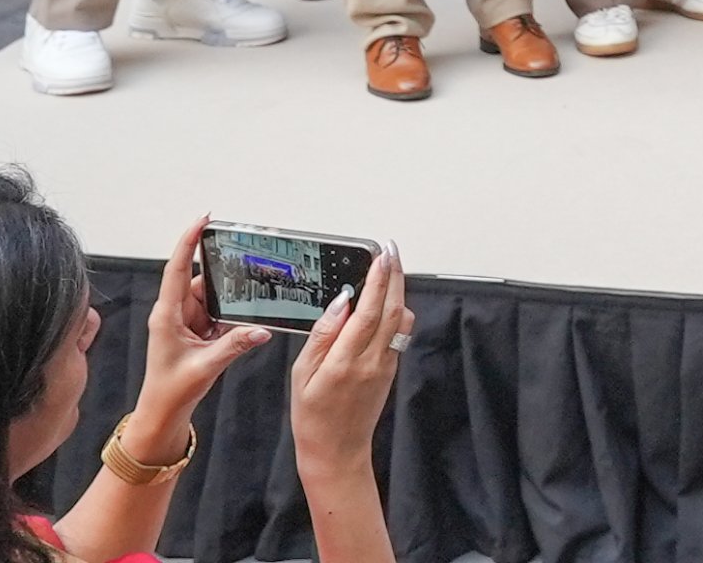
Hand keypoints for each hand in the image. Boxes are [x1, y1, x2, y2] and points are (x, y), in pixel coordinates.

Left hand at [128, 216, 271, 452]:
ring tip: (246, 294)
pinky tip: (241, 318)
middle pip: (201, 280)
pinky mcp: (196, 332)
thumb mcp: (205, 366)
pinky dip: (230, 313)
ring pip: (212, 297)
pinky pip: (217, 313)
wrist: (162, 415)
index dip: (189, 242)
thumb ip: (235, 345)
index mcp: (167, 316)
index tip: (203, 220)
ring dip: (228, 297)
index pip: (177, 269)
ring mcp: (185, 322)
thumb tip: (260, 329)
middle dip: (222, 270)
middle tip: (244, 255)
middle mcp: (174, 314)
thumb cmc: (170, 392)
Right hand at [287, 246, 413, 485]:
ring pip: (401, 319)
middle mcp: (372, 361)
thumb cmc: (312, 417)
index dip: (378, 279)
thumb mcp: (301, 375)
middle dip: (394, 275)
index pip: (368, 311)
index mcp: (345, 362)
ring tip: (387, 269)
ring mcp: (386, 365)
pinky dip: (396, 310)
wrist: (337, 451)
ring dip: (398, 291)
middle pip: (392, 308)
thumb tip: (340, 302)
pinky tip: (385, 301)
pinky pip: (399, 333)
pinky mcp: (392, 369)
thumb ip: (323, 335)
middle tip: (390, 250)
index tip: (380, 255)